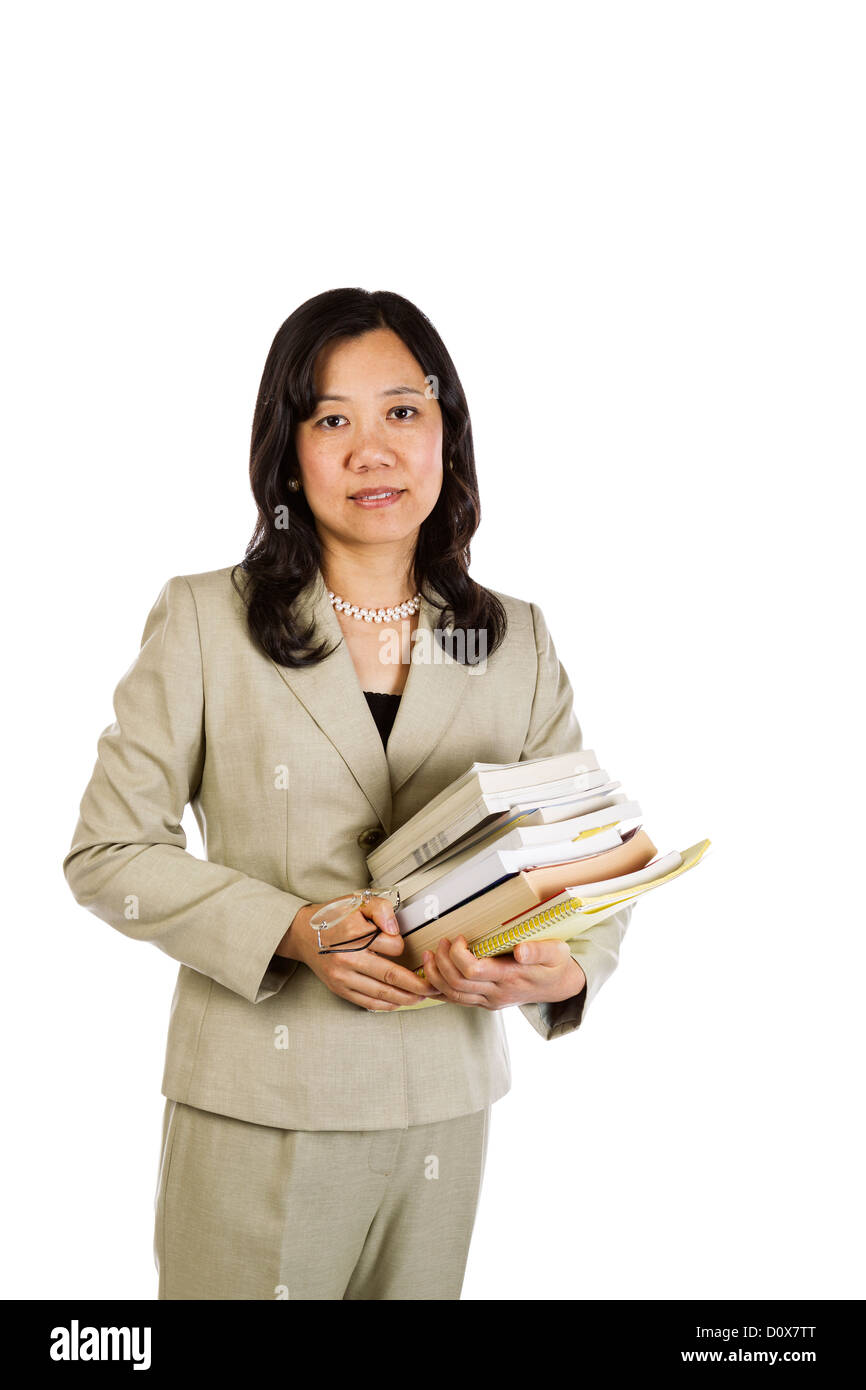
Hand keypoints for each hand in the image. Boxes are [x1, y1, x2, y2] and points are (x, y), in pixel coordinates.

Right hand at [276, 898, 443, 1011]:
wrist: (302, 934)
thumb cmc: (333, 917)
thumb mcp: (356, 901)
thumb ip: (380, 908)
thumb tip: (394, 928)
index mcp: (353, 933)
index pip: (392, 945)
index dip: (402, 945)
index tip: (403, 945)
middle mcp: (347, 957)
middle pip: (390, 975)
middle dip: (416, 984)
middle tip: (433, 987)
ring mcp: (342, 976)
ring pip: (381, 992)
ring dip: (405, 998)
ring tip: (421, 997)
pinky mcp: (339, 988)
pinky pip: (367, 1001)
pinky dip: (386, 1004)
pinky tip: (399, 1002)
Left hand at [422, 936, 586, 1009]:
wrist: (559, 986)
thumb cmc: (555, 965)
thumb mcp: (556, 952)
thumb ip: (539, 950)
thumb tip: (521, 951)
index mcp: (511, 978)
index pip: (473, 971)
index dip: (458, 955)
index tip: (459, 938)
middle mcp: (497, 993)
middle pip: (457, 984)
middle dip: (442, 962)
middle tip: (440, 942)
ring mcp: (489, 1001)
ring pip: (452, 995)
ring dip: (435, 975)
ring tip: (429, 955)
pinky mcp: (484, 1002)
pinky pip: (455, 1001)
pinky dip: (438, 990)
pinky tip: (428, 977)